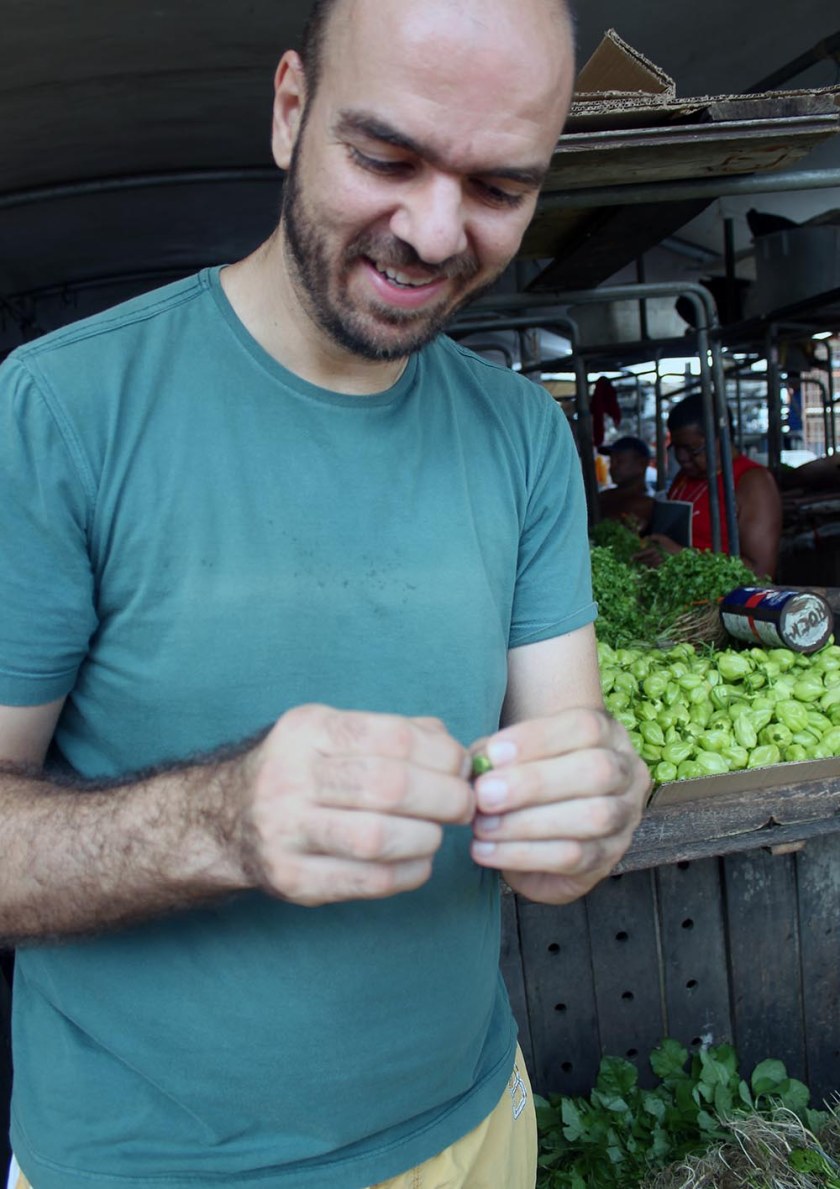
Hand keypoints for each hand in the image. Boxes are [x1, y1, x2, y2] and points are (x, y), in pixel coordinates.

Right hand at [239, 705, 472, 906]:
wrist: (230, 818)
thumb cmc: (307, 771)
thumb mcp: (336, 733)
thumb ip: (398, 733)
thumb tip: (456, 750)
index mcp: (308, 730)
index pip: (392, 737)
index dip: (442, 756)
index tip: (462, 769)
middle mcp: (289, 777)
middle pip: (388, 787)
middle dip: (444, 798)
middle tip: (464, 806)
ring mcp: (285, 831)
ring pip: (376, 838)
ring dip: (426, 838)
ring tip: (436, 834)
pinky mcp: (292, 878)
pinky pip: (367, 882)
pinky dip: (408, 873)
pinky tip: (418, 862)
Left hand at [470, 709, 649, 903]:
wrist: (544, 823)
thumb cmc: (526, 775)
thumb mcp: (513, 754)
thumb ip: (496, 755)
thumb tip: (475, 764)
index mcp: (607, 734)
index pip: (585, 726)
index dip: (538, 739)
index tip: (492, 754)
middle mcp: (626, 772)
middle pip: (596, 771)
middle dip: (534, 783)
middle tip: (484, 795)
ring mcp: (625, 817)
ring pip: (592, 818)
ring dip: (528, 823)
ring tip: (482, 827)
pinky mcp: (608, 858)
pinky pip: (575, 858)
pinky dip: (524, 855)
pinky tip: (487, 851)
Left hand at [633, 532, 682, 567]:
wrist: (680, 550)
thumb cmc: (671, 542)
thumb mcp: (662, 537)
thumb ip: (653, 537)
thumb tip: (645, 538)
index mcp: (655, 549)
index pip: (643, 553)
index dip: (637, 556)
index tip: (631, 557)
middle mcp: (656, 556)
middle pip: (645, 559)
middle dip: (638, 560)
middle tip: (632, 561)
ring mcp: (660, 561)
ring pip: (649, 563)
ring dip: (643, 563)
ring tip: (638, 562)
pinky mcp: (663, 563)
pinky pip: (655, 566)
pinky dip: (649, 565)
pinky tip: (647, 565)